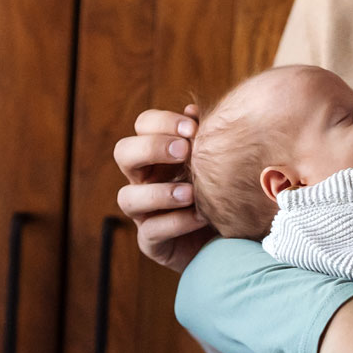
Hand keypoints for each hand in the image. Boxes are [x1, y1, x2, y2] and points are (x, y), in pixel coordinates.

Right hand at [114, 105, 213, 270]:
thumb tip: (192, 110)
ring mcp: (143, 212)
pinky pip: (151, 231)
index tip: (193, 129)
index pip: (144, 125)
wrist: (230, 238)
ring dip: (159, 192)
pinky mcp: (152, 242)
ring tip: (190, 193)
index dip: (163, 122)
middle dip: (151, 148)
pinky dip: (176, 222)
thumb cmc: (220, 193)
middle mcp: (142, 180)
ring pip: (127, 197)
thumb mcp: (215, 163)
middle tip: (184, 151)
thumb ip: (204, 138)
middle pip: (123, 152)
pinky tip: (201, 216)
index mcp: (157, 154)